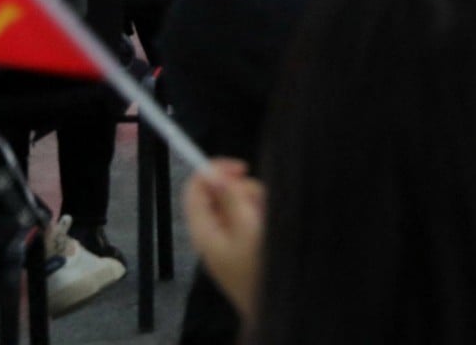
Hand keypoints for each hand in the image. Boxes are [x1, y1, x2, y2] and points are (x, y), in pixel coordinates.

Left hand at [183, 159, 264, 319]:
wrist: (279, 308)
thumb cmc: (260, 275)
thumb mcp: (247, 231)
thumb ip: (230, 199)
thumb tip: (215, 174)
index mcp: (204, 231)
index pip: (195, 189)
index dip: (213, 171)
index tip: (240, 168)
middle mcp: (214, 233)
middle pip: (220, 194)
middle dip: (243, 192)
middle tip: (260, 206)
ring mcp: (231, 240)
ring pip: (241, 204)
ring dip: (257, 205)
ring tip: (270, 223)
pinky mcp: (247, 245)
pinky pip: (253, 219)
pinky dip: (264, 217)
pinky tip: (274, 230)